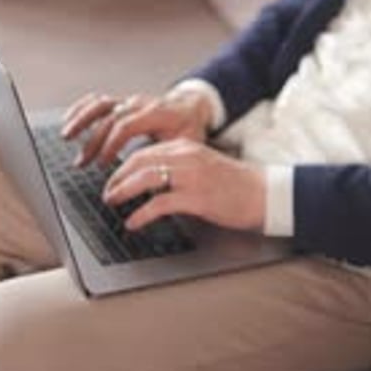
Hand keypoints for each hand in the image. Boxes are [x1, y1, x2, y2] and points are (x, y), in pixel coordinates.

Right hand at [61, 86, 214, 166]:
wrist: (191, 108)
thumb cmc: (189, 129)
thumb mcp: (187, 145)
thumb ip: (169, 159)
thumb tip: (154, 183)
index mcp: (157, 113)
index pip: (126, 125)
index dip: (111, 144)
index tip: (102, 164)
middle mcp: (140, 104)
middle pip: (110, 118)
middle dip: (93, 141)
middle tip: (82, 163)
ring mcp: (128, 102)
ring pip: (100, 105)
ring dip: (81, 120)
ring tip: (67, 136)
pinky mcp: (120, 103)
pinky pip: (97, 102)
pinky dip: (81, 110)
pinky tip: (68, 120)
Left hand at [103, 138, 265, 232]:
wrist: (265, 193)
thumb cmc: (235, 185)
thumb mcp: (202, 167)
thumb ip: (177, 169)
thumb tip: (149, 182)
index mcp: (186, 148)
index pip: (145, 152)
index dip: (123, 167)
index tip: (112, 179)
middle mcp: (186, 158)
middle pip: (139, 163)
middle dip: (117, 178)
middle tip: (106, 193)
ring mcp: (191, 177)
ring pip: (145, 179)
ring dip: (123, 192)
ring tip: (112, 203)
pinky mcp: (198, 198)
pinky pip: (160, 204)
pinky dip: (141, 214)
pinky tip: (133, 223)